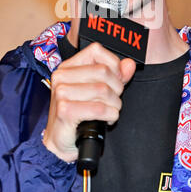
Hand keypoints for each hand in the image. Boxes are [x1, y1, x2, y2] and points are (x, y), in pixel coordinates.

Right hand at [42, 42, 135, 162]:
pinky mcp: (65, 110)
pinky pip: (98, 108)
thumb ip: (115, 75)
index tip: (117, 80)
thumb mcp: (97, 90)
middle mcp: (61, 76)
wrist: (62, 141)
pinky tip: (106, 119)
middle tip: (114, 100)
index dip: (113, 65)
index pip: (96, 50)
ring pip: (103, 90)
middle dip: (117, 88)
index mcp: (68, 66)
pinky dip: (109, 115)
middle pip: (103, 71)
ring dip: (114, 104)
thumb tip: (129, 64)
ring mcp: (61, 92)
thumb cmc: (78, 114)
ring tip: (110, 111)